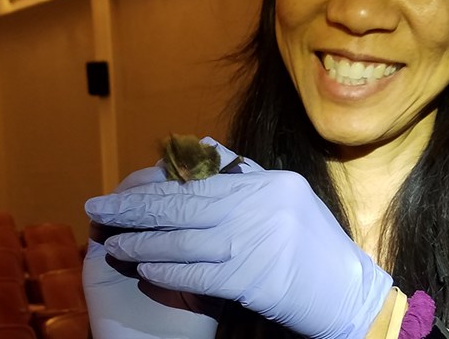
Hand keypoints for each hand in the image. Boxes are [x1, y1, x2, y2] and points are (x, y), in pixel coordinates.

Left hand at [86, 163, 391, 337]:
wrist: (351, 291)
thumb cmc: (317, 246)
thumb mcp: (288, 199)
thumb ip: (246, 178)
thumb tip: (202, 158)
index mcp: (267, 182)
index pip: (197, 182)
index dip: (153, 187)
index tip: (122, 191)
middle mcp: (258, 205)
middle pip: (182, 205)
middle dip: (134, 209)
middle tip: (97, 208)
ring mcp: (254, 241)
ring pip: (182, 240)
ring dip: (142, 244)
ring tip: (112, 244)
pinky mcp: (250, 279)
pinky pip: (197, 273)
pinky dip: (167, 272)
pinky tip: (143, 271)